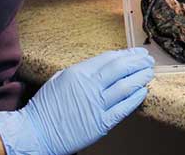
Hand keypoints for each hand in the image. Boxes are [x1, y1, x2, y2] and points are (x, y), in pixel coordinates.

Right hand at [0, 48, 153, 154]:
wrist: (36, 132)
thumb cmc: (46, 107)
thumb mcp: (61, 78)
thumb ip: (83, 71)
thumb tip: (103, 66)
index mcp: (79, 73)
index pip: (110, 59)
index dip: (127, 54)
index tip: (137, 52)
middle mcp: (90, 87)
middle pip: (121, 69)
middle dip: (138, 62)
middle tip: (148, 59)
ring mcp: (96, 105)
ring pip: (126, 87)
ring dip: (140, 78)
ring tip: (149, 73)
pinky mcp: (100, 123)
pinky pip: (123, 108)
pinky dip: (135, 98)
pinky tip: (142, 91)